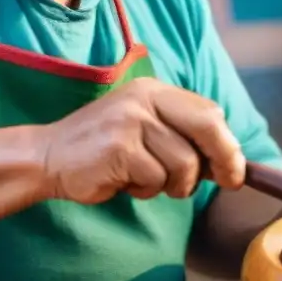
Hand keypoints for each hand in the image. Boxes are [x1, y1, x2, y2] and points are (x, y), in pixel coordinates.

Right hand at [42, 77, 245, 203]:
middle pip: (207, 128)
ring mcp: (131, 122)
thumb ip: (179, 132)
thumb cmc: (102, 149)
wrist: (47, 156)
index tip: (234, 170)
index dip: (228, 144)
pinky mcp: (119, 148)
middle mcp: (144, 99)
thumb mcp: (142, 125)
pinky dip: (145, 190)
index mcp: (154, 90)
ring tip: (144, 179)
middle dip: (225, 160)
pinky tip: (124, 182)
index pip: (209, 112)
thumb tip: (230, 159)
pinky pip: (155, 180)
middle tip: (229, 182)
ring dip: (171, 185)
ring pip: (184, 164)